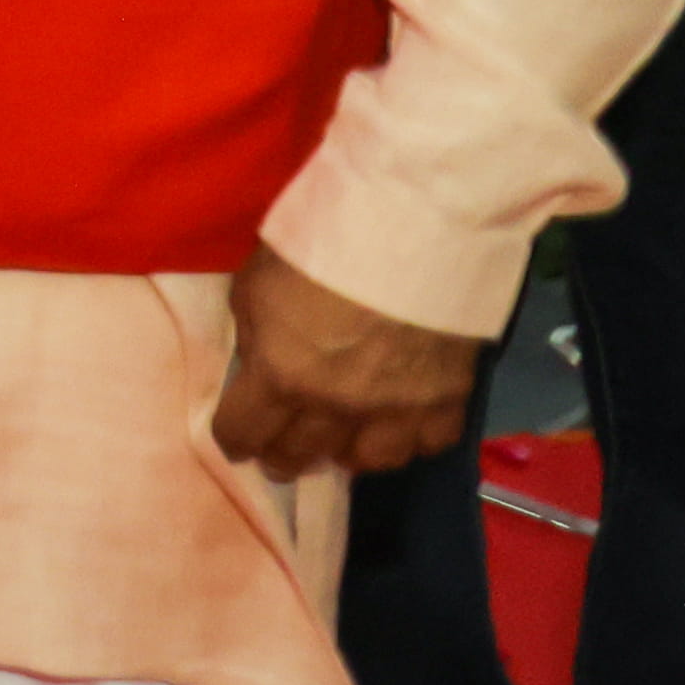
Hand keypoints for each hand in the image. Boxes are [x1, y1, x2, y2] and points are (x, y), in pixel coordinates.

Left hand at [209, 246, 485, 479]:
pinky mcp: (449, 397)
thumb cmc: (323, 238)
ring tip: (342, 441)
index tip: (236, 439)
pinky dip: (411, 438)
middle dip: (283, 456)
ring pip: (369, 461)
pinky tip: (402, 424)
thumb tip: (261, 361)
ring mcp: (396, 408)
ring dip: (348, 453)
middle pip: (301, 455)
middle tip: (281, 455)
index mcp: (280, 375)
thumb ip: (256, 333)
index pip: (243, 433)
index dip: (235, 438)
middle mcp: (336, 405)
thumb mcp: (257, 282)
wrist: (416, 223)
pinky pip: (428, 442)